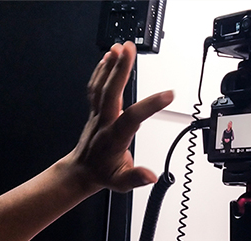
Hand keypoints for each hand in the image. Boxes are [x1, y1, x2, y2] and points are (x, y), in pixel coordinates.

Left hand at [70, 41, 172, 192]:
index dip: (150, 106)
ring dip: (111, 65)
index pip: (132, 118)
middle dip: (121, 70)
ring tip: (120, 47)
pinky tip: (107, 57)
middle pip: (111, 93)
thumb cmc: (102, 174)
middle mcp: (104, 123)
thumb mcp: (121, 183)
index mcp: (114, 138)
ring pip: (102, 86)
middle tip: (130, 50)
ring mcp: (98, 115)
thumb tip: (151, 176)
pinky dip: (101, 70)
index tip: (168, 95)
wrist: (81, 171)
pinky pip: (96, 88)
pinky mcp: (95, 111)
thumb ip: (135, 178)